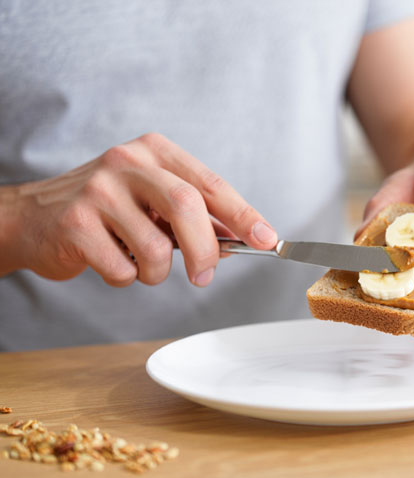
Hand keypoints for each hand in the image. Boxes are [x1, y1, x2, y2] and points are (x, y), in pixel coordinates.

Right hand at [0, 133, 276, 285]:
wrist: (34, 218)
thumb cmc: (107, 211)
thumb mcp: (154, 202)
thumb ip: (196, 217)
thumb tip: (242, 240)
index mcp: (155, 152)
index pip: (210, 184)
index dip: (243, 214)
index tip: (267, 239)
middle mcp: (128, 163)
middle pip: (188, 207)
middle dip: (206, 251)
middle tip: (204, 277)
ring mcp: (99, 190)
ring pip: (155, 248)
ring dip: (156, 272)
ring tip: (140, 264)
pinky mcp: (75, 223)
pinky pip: (123, 269)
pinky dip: (125, 278)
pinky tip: (111, 262)